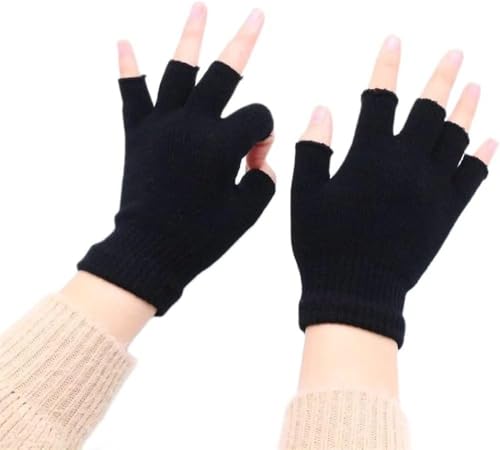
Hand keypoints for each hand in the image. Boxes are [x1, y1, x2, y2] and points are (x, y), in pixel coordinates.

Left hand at [78, 3, 274, 314]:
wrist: (149, 252)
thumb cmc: (200, 238)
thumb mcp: (247, 212)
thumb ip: (264, 180)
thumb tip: (257, 161)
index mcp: (222, 145)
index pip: (259, 117)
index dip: (265, 135)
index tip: (253, 161)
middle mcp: (192, 126)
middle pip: (224, 73)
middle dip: (244, 42)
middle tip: (256, 15)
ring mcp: (162, 126)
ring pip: (178, 71)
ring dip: (191, 37)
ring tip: (201, 7)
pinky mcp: (138, 135)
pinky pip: (132, 96)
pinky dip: (128, 69)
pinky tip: (123, 43)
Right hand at [292, 36, 495, 346]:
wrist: (356, 290)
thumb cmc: (324, 244)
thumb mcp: (305, 195)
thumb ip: (313, 149)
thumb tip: (323, 110)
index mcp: (369, 157)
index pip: (380, 98)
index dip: (386, 66)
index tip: (394, 41)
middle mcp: (405, 165)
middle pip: (429, 109)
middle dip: (442, 78)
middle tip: (456, 55)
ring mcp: (431, 188)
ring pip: (455, 138)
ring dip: (467, 109)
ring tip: (476, 86)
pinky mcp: (446, 213)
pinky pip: (471, 178)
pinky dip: (481, 157)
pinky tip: (488, 141)